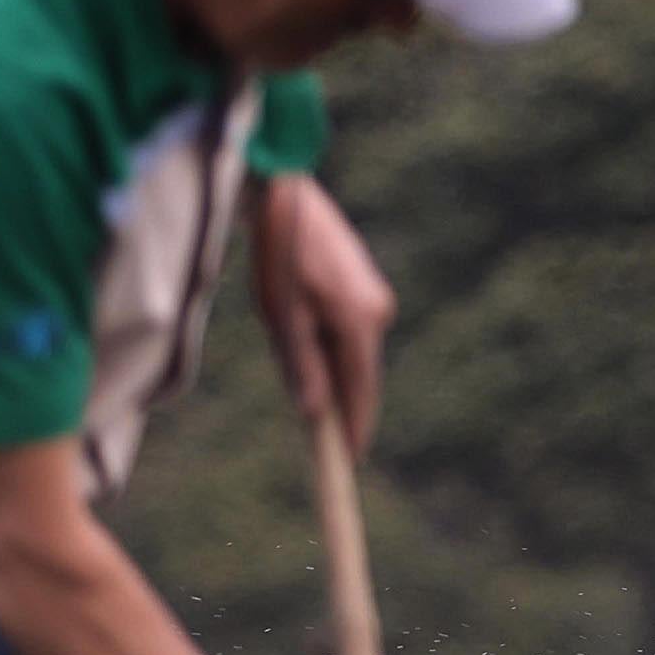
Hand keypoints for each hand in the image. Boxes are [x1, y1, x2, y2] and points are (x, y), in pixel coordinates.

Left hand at [252, 171, 396, 457]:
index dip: (354, 430)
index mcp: (360, 323)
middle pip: (358, 373)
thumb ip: (301, 366)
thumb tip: (315, 414)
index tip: (348, 462)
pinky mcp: (363, 283)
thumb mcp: (281, 316)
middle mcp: (377, 312)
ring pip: (351, 350)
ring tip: (293, 360)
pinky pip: (349, 328)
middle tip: (316, 435)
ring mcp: (374, 296)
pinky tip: (302, 332)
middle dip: (338, 401)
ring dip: (328, 366)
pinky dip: (329, 343)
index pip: (361, 392)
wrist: (282, 191)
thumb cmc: (277, 252)